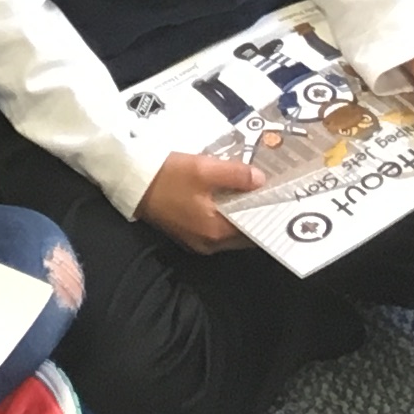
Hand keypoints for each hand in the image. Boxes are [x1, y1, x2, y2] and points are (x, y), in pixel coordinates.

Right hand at [135, 149, 261, 254]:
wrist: (133, 182)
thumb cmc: (169, 176)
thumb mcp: (203, 169)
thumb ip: (235, 175)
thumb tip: (261, 180)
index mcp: (216, 231)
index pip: (253, 230)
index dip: (267, 213)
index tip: (279, 197)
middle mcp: (210, 244)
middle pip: (244, 234)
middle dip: (255, 214)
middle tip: (269, 192)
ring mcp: (198, 242)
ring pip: (230, 231)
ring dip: (240, 215)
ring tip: (251, 191)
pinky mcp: (189, 234)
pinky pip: (217, 229)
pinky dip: (226, 216)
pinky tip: (228, 197)